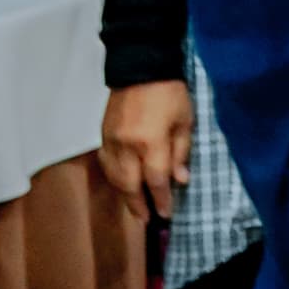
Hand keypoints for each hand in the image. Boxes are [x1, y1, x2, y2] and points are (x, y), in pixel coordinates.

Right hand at [98, 79, 194, 215]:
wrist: (140, 68)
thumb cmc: (170, 94)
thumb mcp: (185, 121)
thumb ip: (181, 152)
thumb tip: (179, 180)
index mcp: (150, 143)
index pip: (155, 180)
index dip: (161, 199)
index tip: (166, 213)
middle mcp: (127, 147)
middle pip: (130, 185)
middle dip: (138, 204)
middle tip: (147, 220)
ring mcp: (111, 142)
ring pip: (115, 178)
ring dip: (125, 195)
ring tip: (135, 208)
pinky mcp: (103, 136)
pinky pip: (106, 165)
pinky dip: (114, 179)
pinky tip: (122, 184)